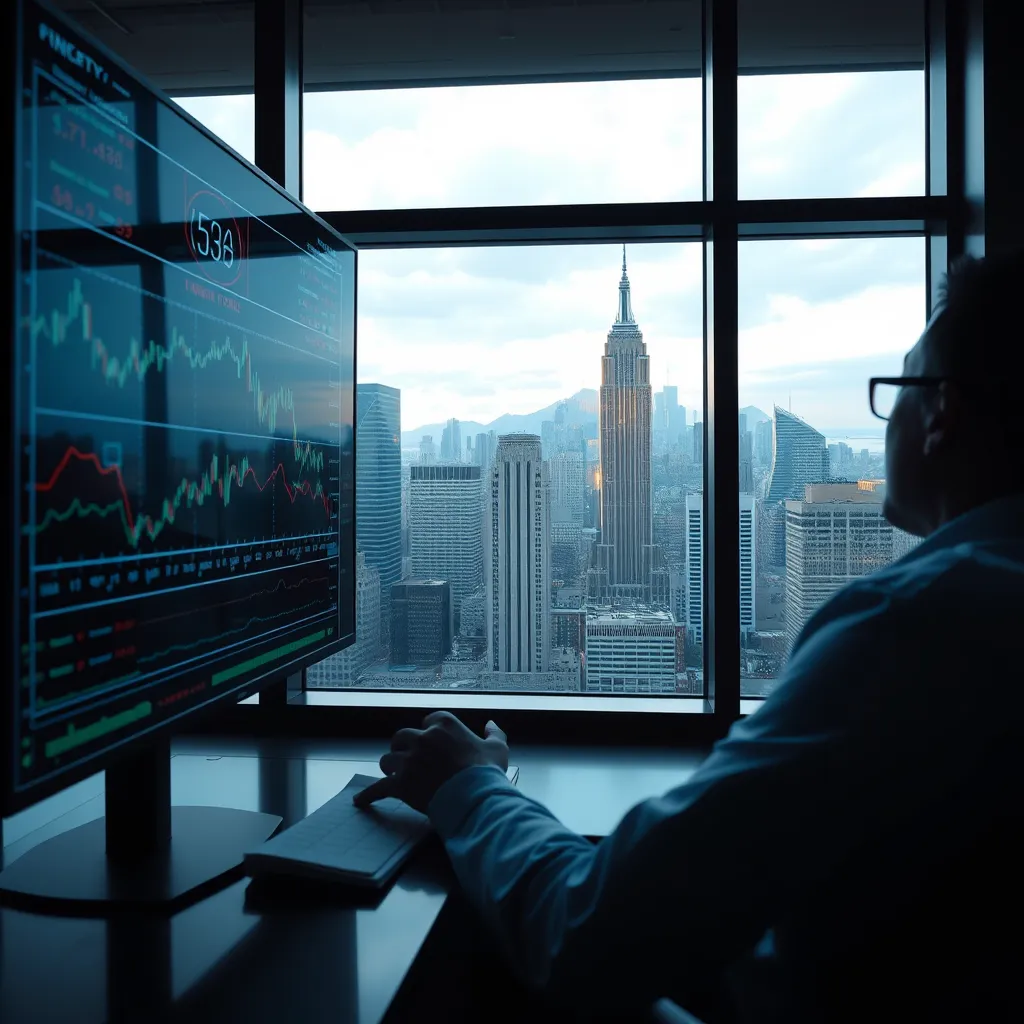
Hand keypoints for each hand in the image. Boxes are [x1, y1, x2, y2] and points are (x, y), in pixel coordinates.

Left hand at [353, 711, 508, 813]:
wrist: (476, 797)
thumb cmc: (487, 773)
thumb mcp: (498, 749)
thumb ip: (495, 733)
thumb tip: (490, 724)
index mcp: (444, 724)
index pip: (428, 721)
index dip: (429, 733)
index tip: (434, 745)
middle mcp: (423, 738)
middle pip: (402, 737)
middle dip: (403, 746)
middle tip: (409, 758)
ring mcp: (409, 760)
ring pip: (388, 759)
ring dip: (391, 766)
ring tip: (396, 775)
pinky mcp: (401, 783)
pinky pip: (379, 787)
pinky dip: (369, 794)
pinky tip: (360, 800)